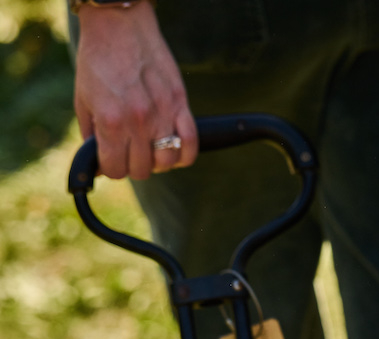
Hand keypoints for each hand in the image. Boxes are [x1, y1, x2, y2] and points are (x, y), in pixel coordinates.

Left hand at [74, 0, 197, 179]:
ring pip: (167, 163)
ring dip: (158, 161)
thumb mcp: (83, 100)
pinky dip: (184, 154)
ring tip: (151, 147)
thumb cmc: (98, 60)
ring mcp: (162, 114)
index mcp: (111, 122)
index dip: (111, 167)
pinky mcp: (180, 103)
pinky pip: (190, 145)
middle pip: (142, 170)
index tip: (112, 158)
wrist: (118, 24)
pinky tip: (173, 148)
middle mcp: (138, 122)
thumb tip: (97, 165)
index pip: (116, 170)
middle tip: (130, 149)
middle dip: (134, 164)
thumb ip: (91, 136)